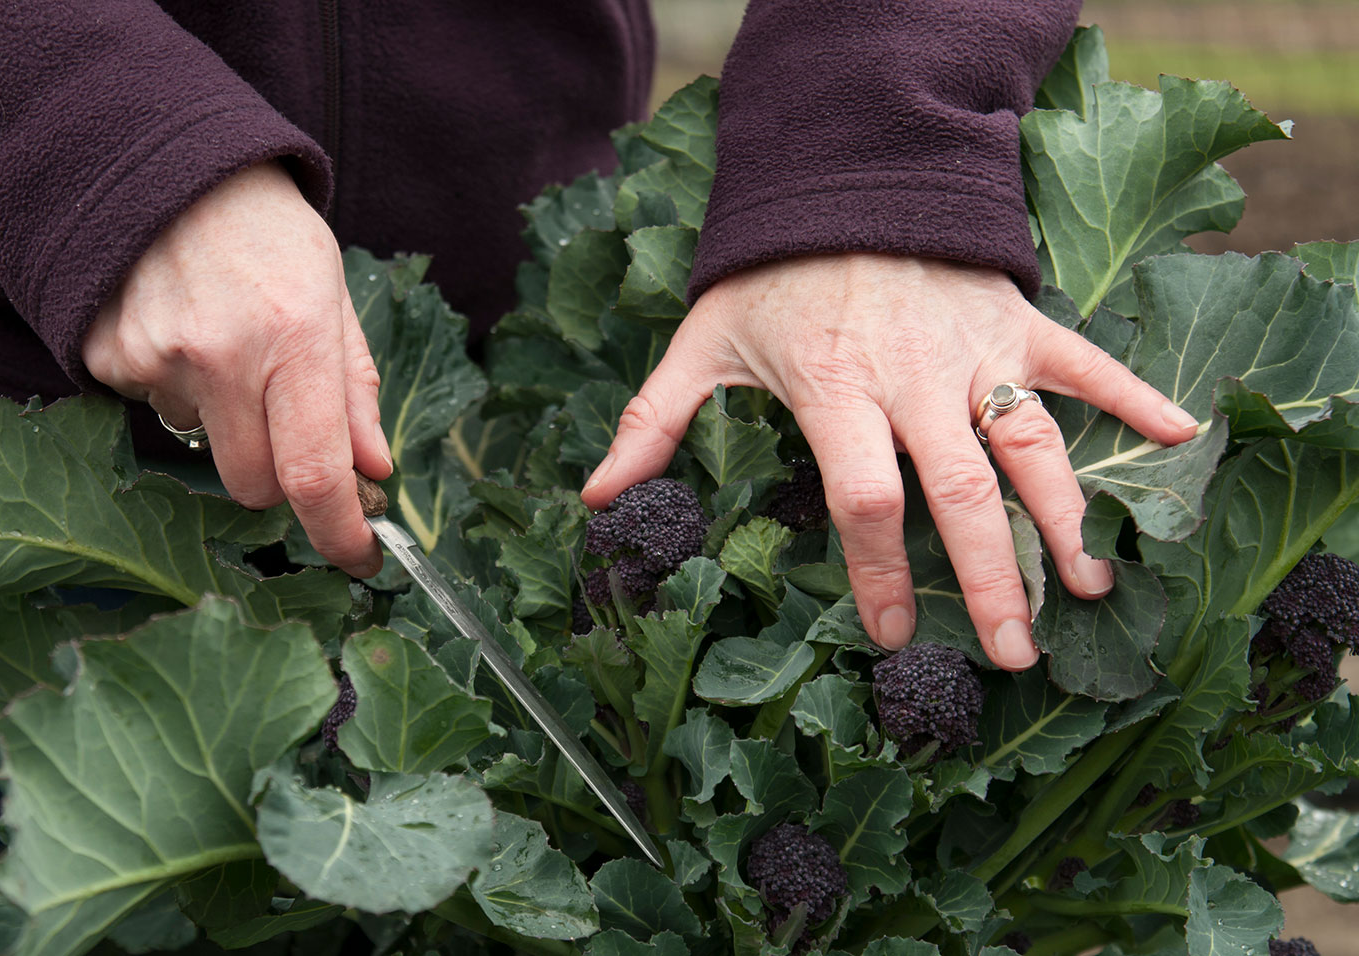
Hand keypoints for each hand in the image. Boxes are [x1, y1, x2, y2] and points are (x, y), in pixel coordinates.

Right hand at [81, 162, 390, 577]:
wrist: (165, 165)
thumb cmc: (268, 232)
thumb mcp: (334, 295)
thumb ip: (357, 390)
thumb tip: (377, 470)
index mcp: (294, 338)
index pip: (316, 473)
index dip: (341, 532)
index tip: (362, 558)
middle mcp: (222, 357)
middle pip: (255, 487)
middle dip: (282, 476)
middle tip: (288, 422)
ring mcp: (157, 360)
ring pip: (205, 447)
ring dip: (226, 420)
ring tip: (228, 344)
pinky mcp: (109, 359)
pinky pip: (157, 410)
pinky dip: (179, 389)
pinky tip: (186, 332)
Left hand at [580, 254, 1197, 670]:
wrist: (840, 174)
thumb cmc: (771, 273)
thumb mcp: (703, 343)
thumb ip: (654, 421)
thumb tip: (596, 497)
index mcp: (835, 390)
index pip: (866, 500)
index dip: (879, 575)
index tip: (894, 636)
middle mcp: (913, 378)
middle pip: (961, 493)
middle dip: (990, 580)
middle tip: (1016, 653)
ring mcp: (973, 347)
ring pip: (1031, 444)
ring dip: (1064, 517)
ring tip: (1088, 587)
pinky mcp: (1014, 318)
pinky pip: (1082, 360)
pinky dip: (1133, 395)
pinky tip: (1182, 435)